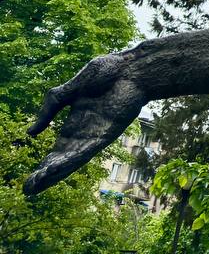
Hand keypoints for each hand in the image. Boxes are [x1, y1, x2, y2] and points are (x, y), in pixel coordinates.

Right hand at [23, 52, 147, 194]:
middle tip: (29, 189)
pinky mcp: (109, 132)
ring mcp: (97, 133)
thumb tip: (30, 133)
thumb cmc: (107, 73)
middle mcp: (86, 133)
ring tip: (37, 185)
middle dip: (47, 173)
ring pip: (73, 159)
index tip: (29, 180)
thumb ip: (52, 106)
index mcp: (75, 123)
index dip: (45, 164)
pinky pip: (87, 150)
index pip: (58, 150)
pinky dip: (72, 160)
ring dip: (56, 172)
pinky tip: (57, 170)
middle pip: (63, 159)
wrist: (133, 66)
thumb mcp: (71, 89)